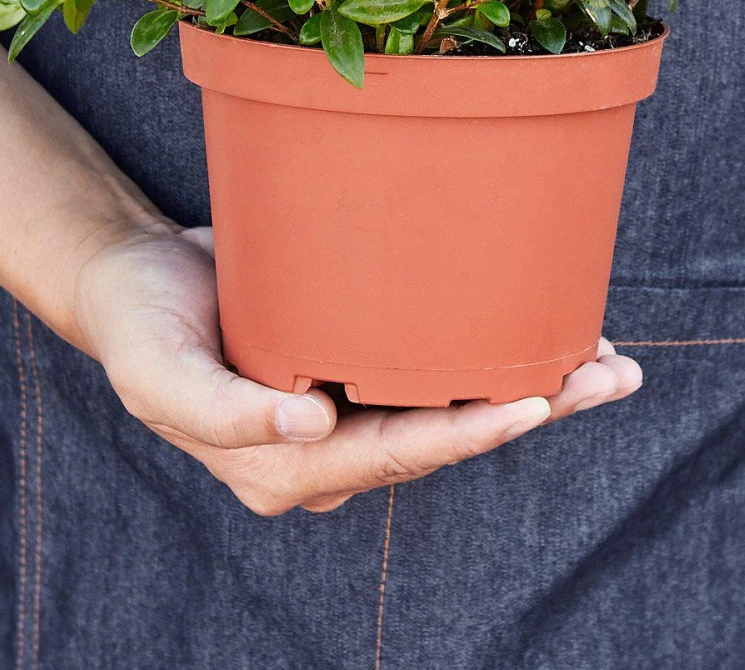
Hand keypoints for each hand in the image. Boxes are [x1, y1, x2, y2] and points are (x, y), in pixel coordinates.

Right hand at [70, 222, 642, 514]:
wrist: (134, 280)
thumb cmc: (140, 326)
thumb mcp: (157, 370)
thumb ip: (224, 409)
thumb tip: (313, 427)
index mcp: (285, 465)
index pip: (394, 453)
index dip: (466, 434)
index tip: (531, 405)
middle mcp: (331, 447)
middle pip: (447, 434)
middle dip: (533, 409)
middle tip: (610, 377)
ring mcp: (351, 405)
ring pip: (455, 403)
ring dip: (536, 384)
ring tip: (609, 359)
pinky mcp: (359, 358)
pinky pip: (437, 364)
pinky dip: (495, 348)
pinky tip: (547, 327)